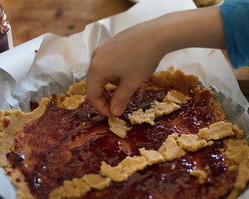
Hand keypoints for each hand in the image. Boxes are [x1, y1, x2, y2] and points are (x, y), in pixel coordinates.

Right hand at [86, 7, 224, 116]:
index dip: (102, 107)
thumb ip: (120, 99)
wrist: (156, 34)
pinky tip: (125, 75)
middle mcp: (95, 58)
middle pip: (92, 84)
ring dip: (107, 86)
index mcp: (97, 69)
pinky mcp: (110, 44)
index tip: (113, 114)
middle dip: (103, 98)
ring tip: (123, 90)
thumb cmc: (143, 59)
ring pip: (98, 73)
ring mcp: (102, 49)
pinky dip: (111, 74)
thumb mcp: (131, 83)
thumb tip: (114, 112)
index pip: (92, 95)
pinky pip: (104, 63)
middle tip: (116, 106)